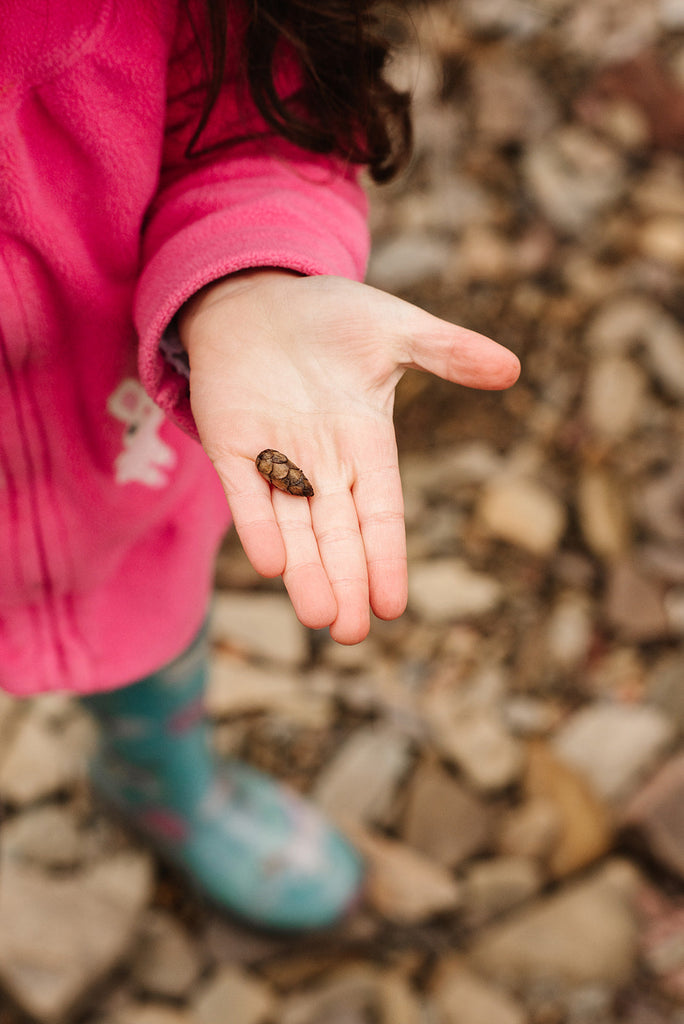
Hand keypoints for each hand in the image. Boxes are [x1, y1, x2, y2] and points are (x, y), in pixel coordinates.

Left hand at [179, 270, 519, 643]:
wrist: (254, 294)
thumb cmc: (327, 316)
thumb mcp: (393, 330)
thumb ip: (446, 351)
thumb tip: (512, 368)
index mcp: (364, 443)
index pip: (380, 512)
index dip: (386, 557)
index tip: (392, 605)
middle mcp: (321, 462)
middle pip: (337, 535)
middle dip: (345, 582)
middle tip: (350, 635)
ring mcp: (273, 456)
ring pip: (292, 527)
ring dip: (305, 572)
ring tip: (320, 619)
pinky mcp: (229, 444)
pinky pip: (245, 493)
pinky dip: (257, 525)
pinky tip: (269, 563)